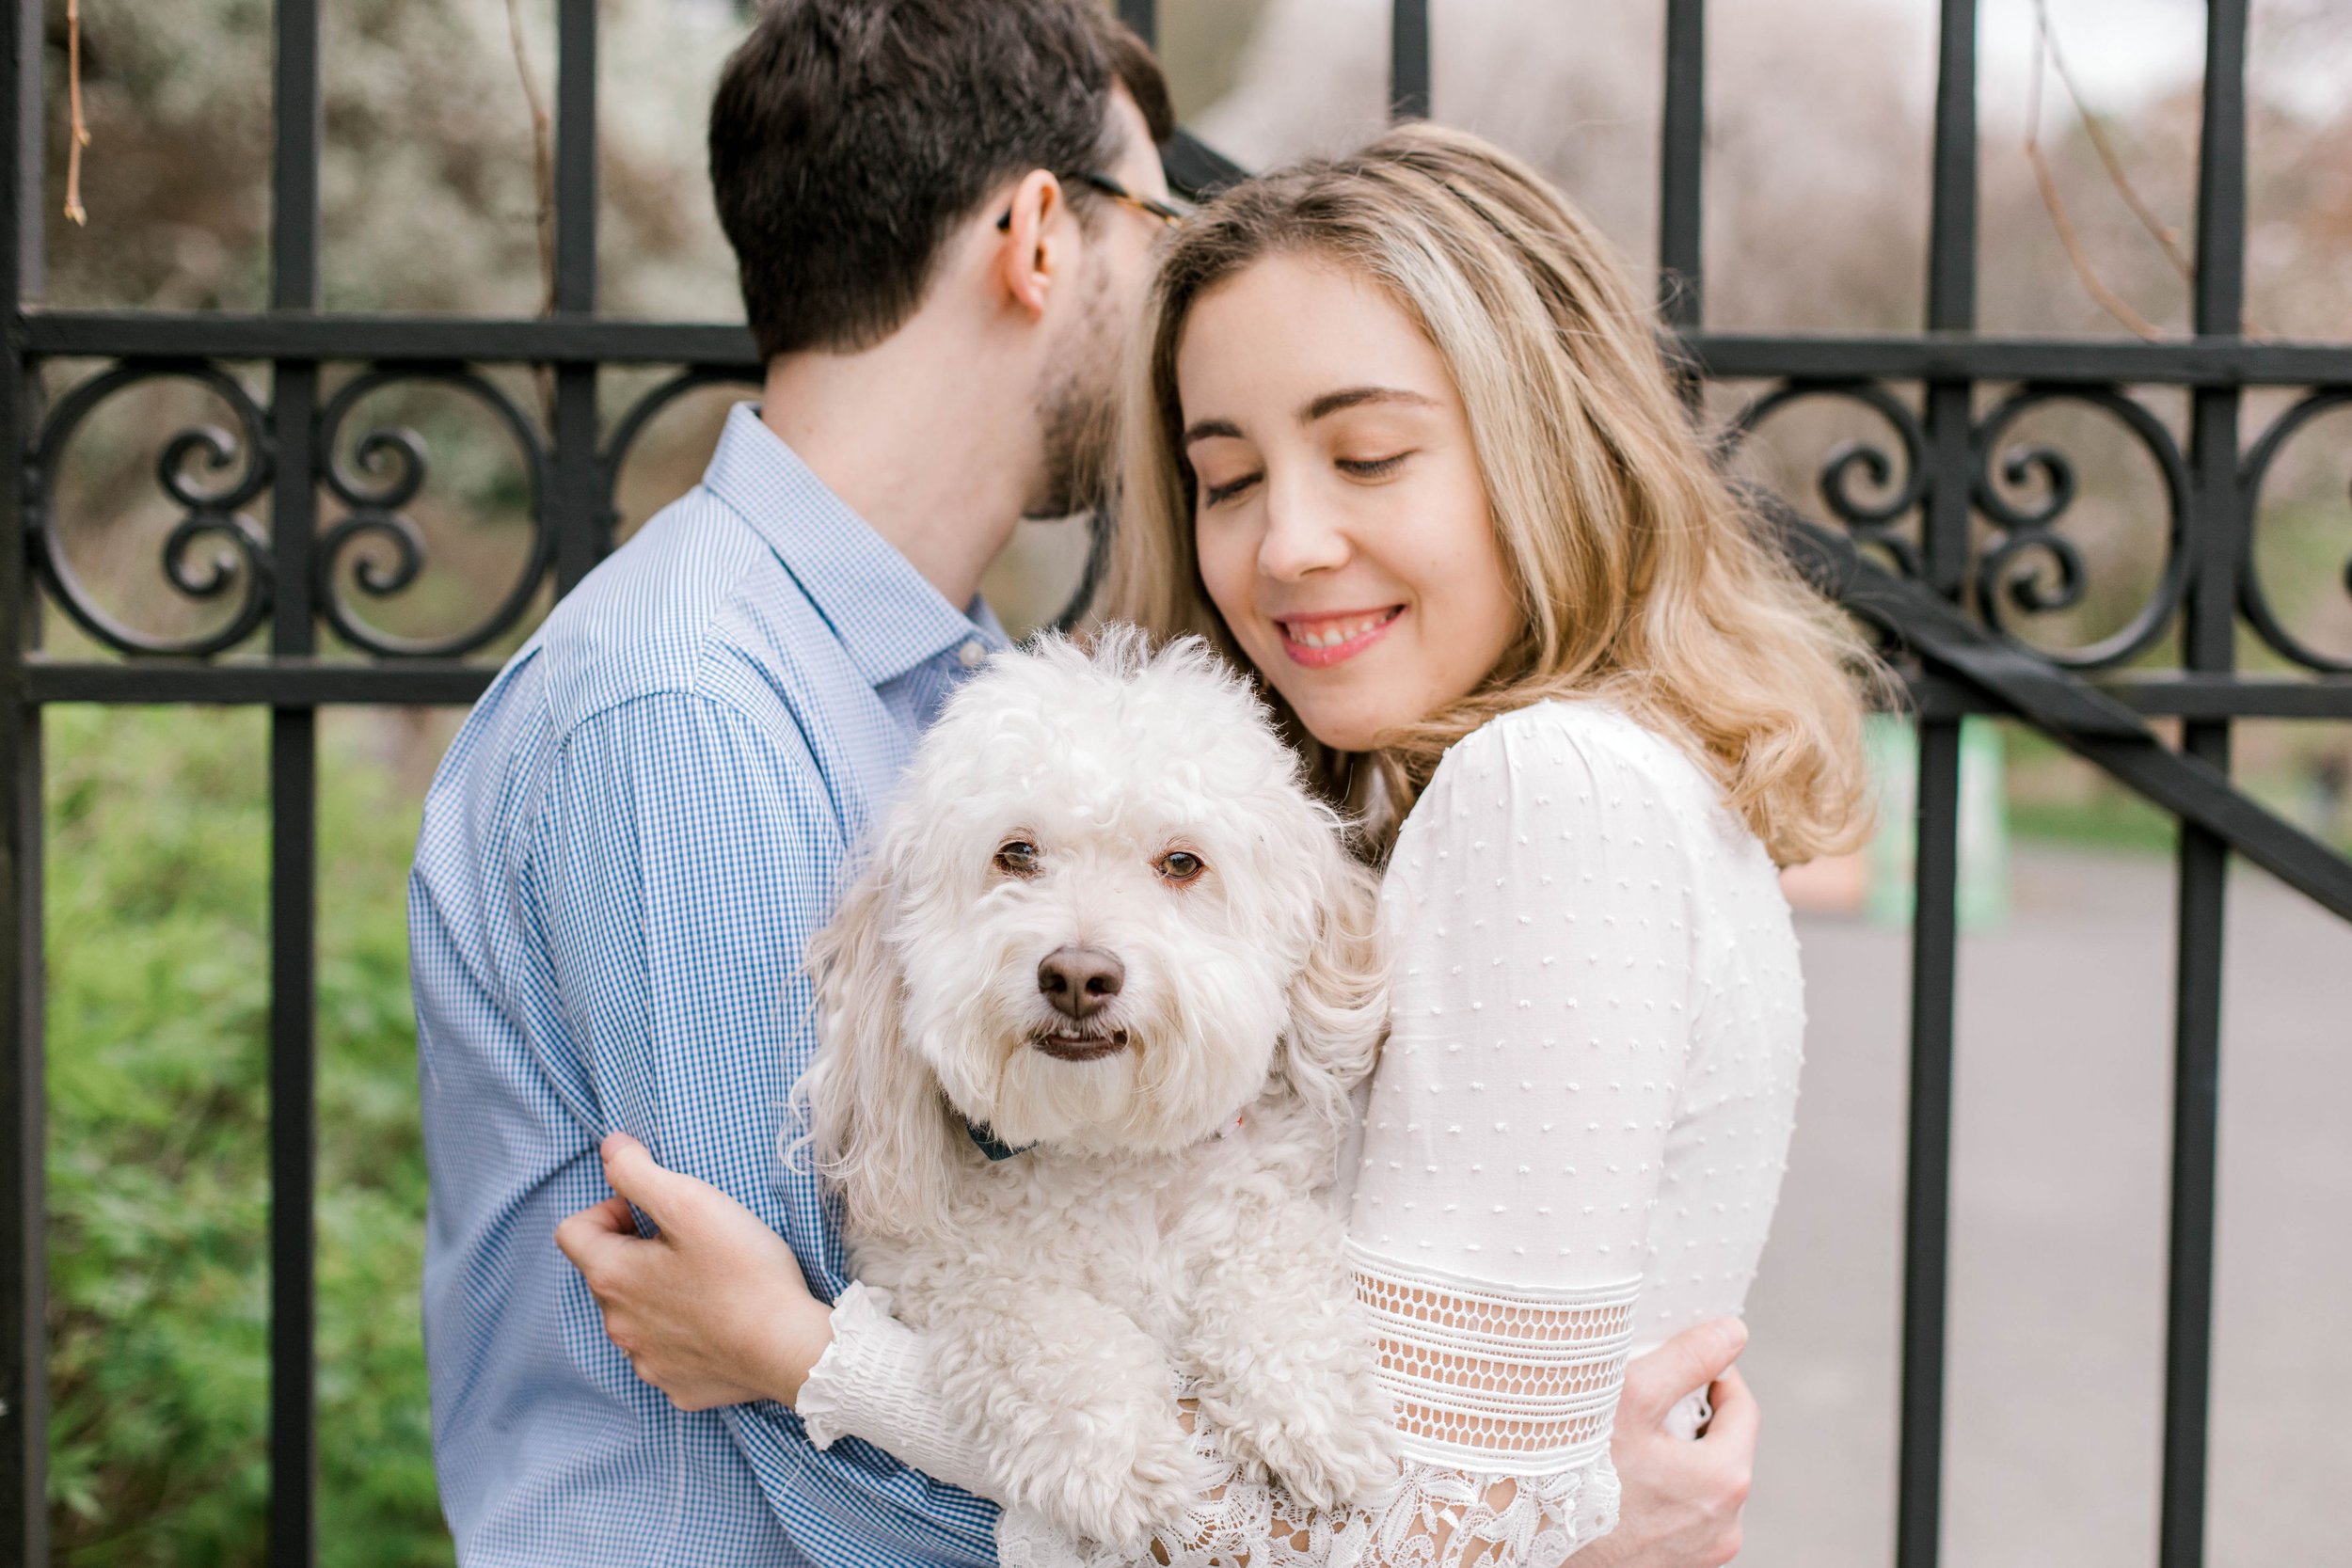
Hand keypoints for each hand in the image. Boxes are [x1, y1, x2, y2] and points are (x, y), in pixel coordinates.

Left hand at [553, 1132, 835, 1410]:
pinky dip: (682, 1334)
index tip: (653, 1212)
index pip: (573, 1232)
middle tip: (691, 1242)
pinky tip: (719, 1322)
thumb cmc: (744, 1271)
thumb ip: (639, 1172)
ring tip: (709, 1281)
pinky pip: (664, 1353)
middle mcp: (617, 1325)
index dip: (610, 1210)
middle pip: (605, 1273)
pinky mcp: (675, 1386)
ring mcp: (645, 1361)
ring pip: (634, 1315)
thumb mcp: (691, 1203)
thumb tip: (610, 1149)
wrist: (789, 1348)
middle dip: (637, 1251)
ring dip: (657, 1294)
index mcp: (613, 1277)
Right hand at [1576, 1317, 1757, 1567]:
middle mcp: (1723, 1526)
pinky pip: (1678, 1518)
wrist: (1528, 1539)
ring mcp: (1700, 1553)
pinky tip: (1620, 1484)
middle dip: (1690, 1422)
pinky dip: (1659, 1496)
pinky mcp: (1674, 1567)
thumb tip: (1731, 1334)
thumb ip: (1686, 1360)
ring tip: (1627, 1448)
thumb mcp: (1630, 1399)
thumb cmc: (1575, 1478)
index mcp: (1725, 1480)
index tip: (1689, 1364)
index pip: (1743, 1410)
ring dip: (1675, 1462)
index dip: (1716, 1376)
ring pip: (1699, 1487)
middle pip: (1721, 1451)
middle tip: (1645, 1406)